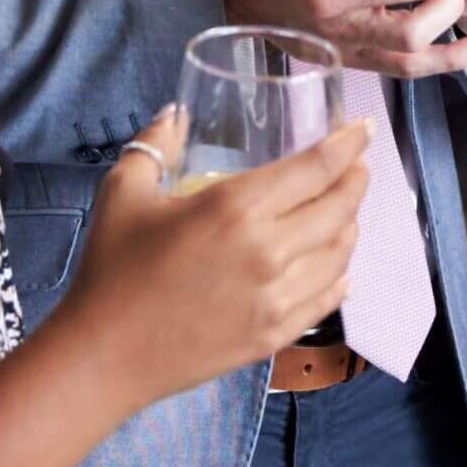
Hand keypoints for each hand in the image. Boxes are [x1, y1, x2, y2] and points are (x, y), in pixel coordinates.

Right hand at [62, 113, 369, 417]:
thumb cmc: (111, 267)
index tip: (363, 128)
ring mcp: (276, 299)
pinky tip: (339, 268)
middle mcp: (269, 251)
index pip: (316, 168)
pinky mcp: (273, 335)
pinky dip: (341, 277)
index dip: (349, 144)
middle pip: (339, 208)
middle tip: (356, 166)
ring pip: (340, 255)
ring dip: (350, 226)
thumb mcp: (124, 191)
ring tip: (345, 212)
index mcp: (237, 207)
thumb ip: (155, 144)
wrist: (104, 354)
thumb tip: (175, 112)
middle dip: (356, 181)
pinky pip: (327, 301)